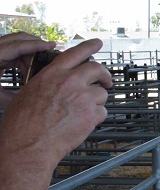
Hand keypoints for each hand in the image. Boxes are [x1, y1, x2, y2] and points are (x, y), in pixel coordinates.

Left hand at [0, 32, 55, 107]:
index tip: (52, 45)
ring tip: (36, 66)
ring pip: (16, 42)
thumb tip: (36, 97)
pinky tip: (25, 68)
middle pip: (18, 38)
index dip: (36, 45)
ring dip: (29, 51)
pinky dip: (21, 56)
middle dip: (35, 44)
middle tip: (50, 53)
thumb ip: (15, 98)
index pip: (17, 45)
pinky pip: (11, 50)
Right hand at [0, 39, 111, 167]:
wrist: (27, 147)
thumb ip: (49, 83)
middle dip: (105, 75)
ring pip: (101, 93)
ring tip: (82, 112)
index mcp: (52, 74)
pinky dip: (96, 117)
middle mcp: (69, 82)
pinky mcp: (91, 115)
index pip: (76, 53)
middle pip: (97, 69)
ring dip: (96, 101)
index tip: (98, 43)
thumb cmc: (22, 125)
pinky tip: (83, 123)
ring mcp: (83, 98)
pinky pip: (102, 112)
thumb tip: (58, 82)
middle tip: (106, 81)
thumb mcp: (29, 93)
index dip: (90, 46)